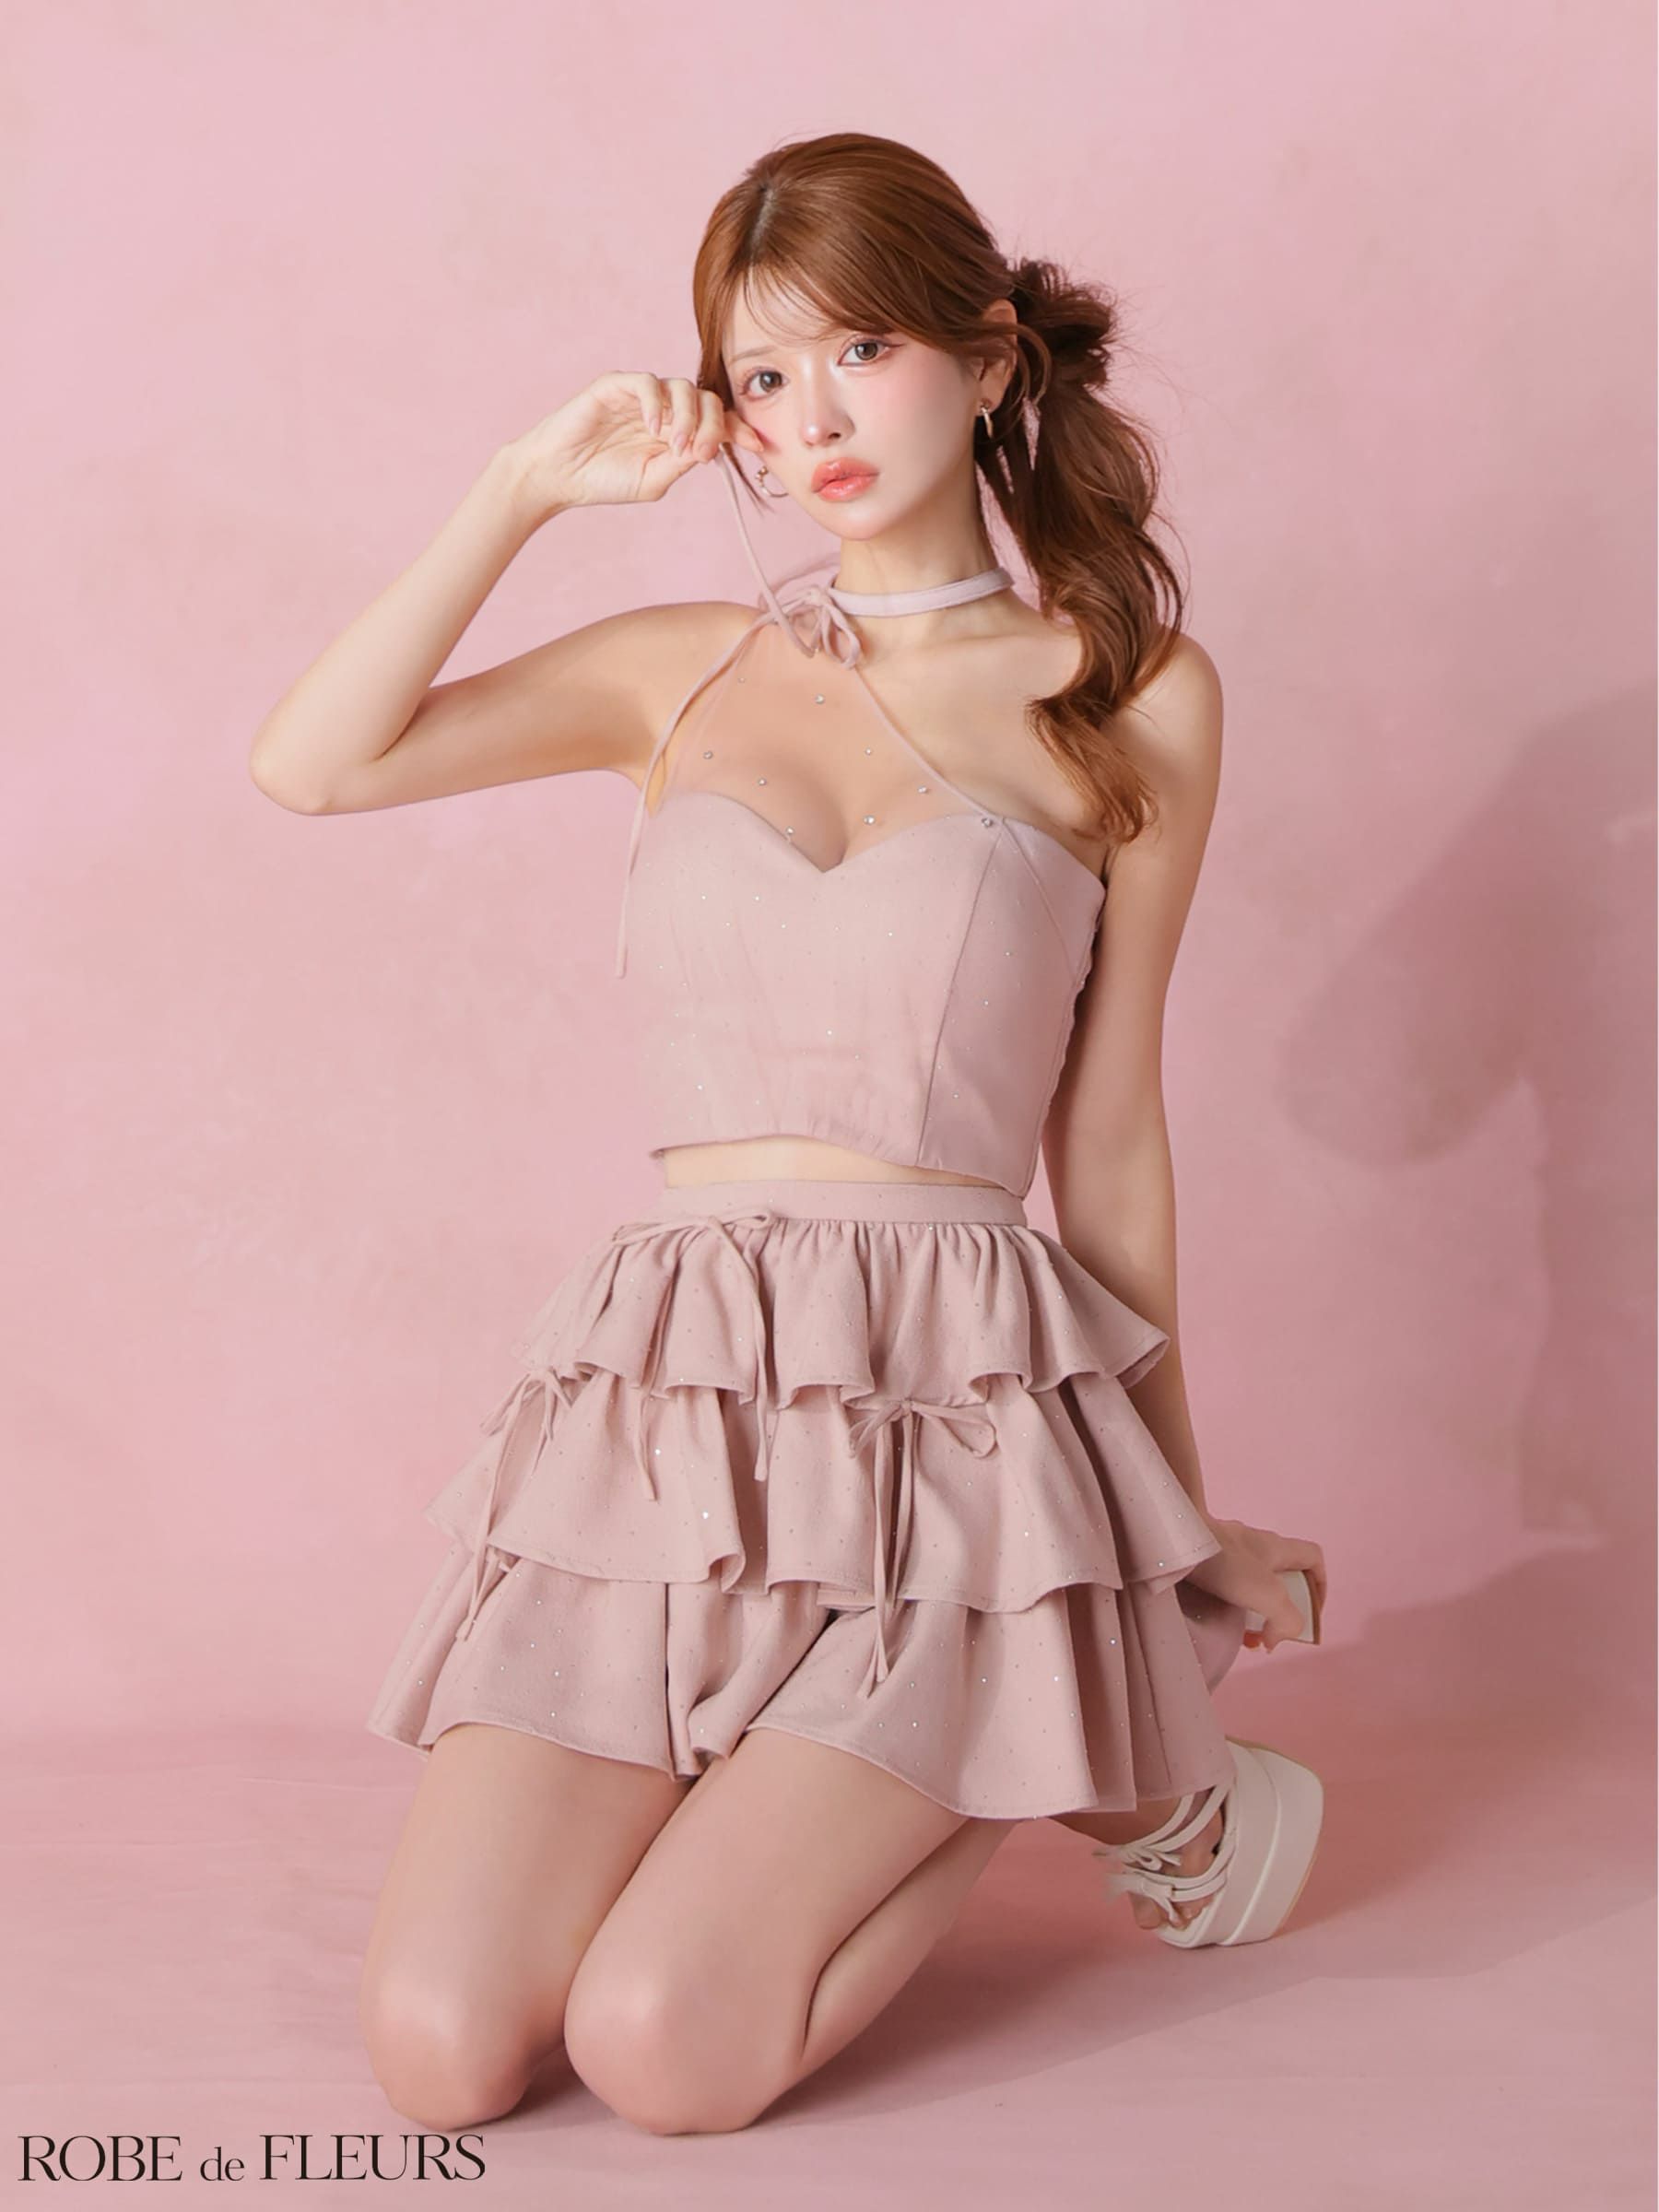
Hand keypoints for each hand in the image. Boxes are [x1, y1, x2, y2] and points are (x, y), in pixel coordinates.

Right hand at [502, 370, 764, 521]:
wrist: (559, 476)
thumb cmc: (605, 480)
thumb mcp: (654, 480)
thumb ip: (684, 462)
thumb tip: (713, 446)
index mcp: (677, 431)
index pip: (717, 420)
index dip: (739, 429)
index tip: (758, 446)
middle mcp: (663, 408)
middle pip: (707, 399)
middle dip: (713, 426)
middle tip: (701, 454)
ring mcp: (640, 395)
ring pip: (682, 387)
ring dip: (687, 418)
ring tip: (674, 446)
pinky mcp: (616, 385)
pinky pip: (647, 382)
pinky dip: (656, 403)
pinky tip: (654, 429)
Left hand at [1182, 1514, 1326, 1651]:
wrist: (1173, 1537)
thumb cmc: (1223, 1561)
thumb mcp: (1268, 1594)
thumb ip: (1286, 1620)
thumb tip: (1273, 1640)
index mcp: (1276, 1548)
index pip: (1313, 1558)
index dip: (1319, 1586)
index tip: (1309, 1613)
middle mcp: (1253, 1545)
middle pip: (1279, 1578)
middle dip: (1278, 1611)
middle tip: (1267, 1635)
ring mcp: (1225, 1549)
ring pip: (1250, 1585)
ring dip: (1251, 1613)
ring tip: (1241, 1638)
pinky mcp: (1202, 1558)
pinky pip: (1223, 1586)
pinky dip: (1226, 1606)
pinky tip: (1216, 1623)